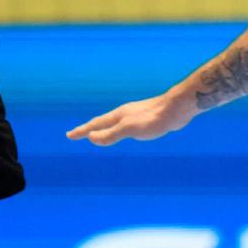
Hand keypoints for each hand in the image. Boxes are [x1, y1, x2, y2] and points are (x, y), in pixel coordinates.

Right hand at [67, 93, 191, 145]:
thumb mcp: (130, 129)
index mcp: (119, 116)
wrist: (178, 109)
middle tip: (79, 134)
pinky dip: (118, 130)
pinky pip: (126, 126)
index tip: (69, 135)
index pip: (95, 125)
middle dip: (90, 129)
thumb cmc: (154, 119)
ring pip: (115, 123)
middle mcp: (125, 114)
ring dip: (104, 128)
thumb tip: (91, 138)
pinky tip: (127, 131)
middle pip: (103, 122)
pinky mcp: (146, 119)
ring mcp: (135, 116)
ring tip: (99, 133)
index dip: (82, 131)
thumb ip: (111, 134)